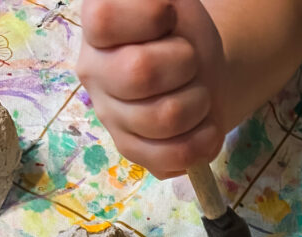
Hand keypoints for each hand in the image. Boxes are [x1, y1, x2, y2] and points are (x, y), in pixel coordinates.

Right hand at [77, 0, 225, 177]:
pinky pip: (174, 155)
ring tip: (200, 93)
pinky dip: (204, 141)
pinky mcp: (132, 151)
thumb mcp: (172, 2)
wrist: (197, 74)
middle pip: (140, 72)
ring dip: (199, 102)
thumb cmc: (180, 33)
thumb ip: (155, 7)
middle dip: (184, 63)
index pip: (106, 20)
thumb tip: (159, 11)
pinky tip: (206, 126)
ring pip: (165, 118)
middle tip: (190, 60)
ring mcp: (110, 116)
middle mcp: (94, 72)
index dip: (150, 16)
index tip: (169, 18)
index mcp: (97, 28)